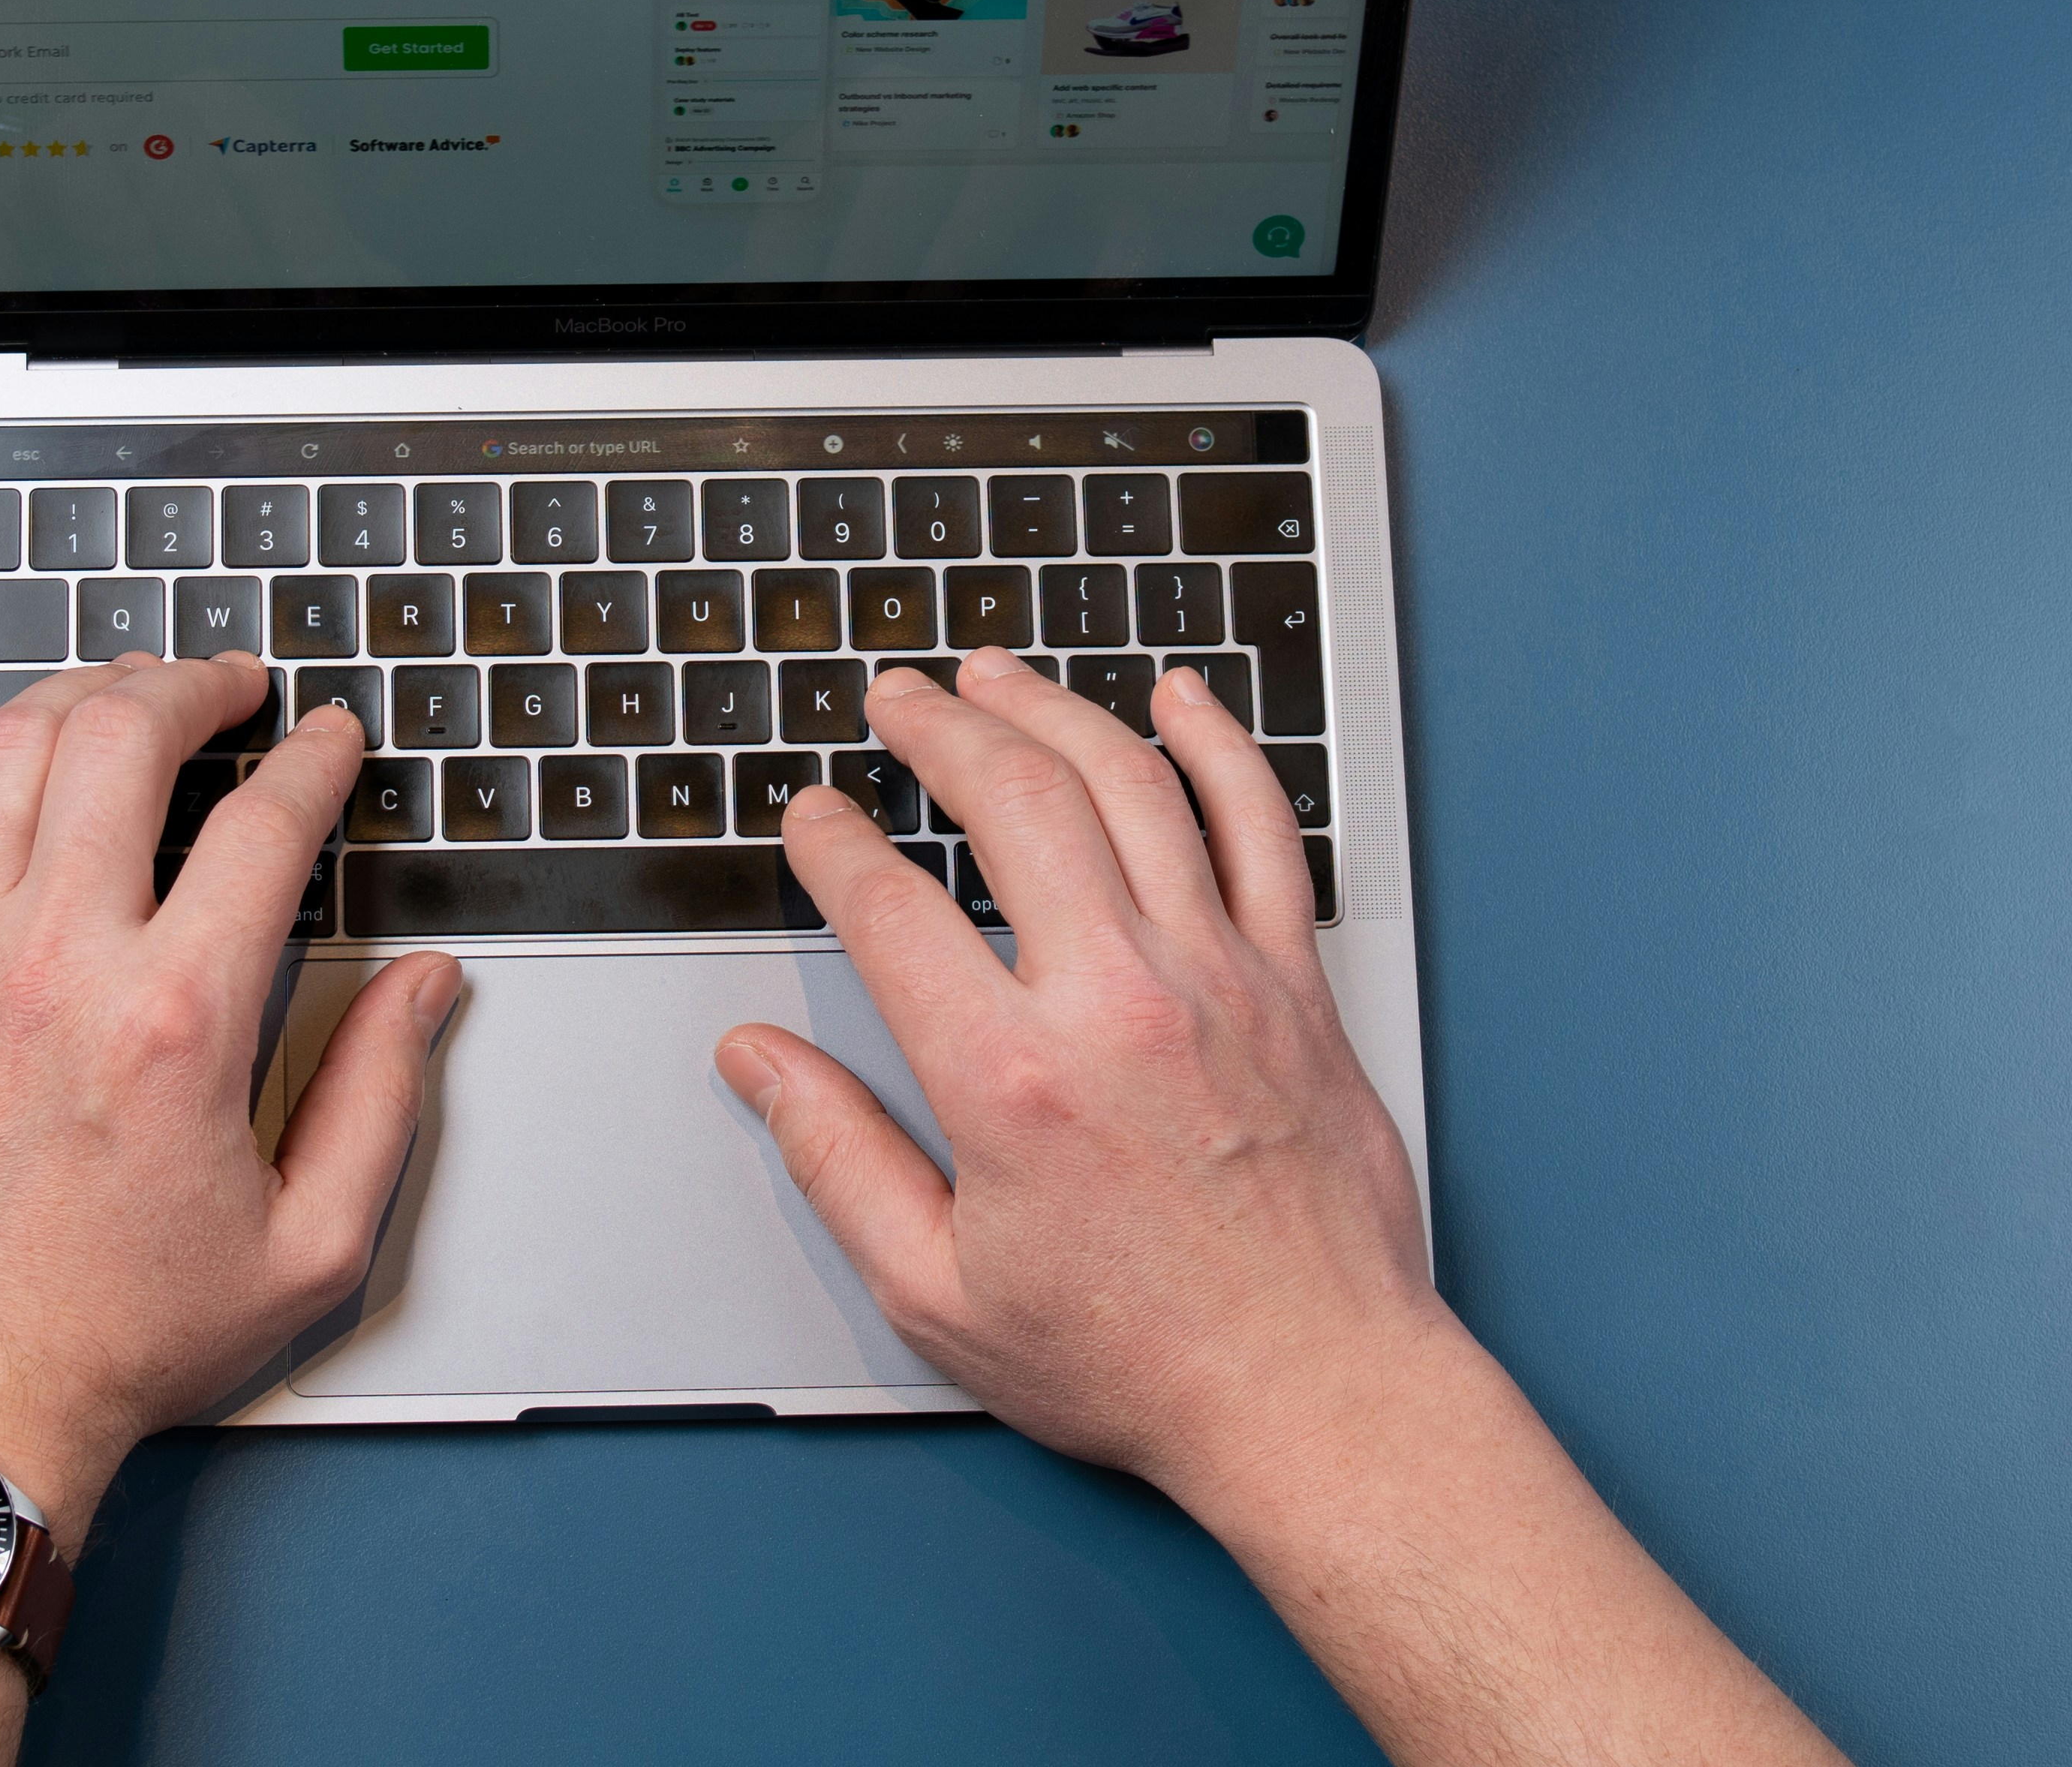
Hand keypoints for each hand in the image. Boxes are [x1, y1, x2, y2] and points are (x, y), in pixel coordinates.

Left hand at [0, 654, 458, 1550]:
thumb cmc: (118, 1339)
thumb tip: (425, 986)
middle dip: (193, 683)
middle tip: (226, 684)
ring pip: (6, 750)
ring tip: (121, 698)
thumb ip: (384, 1097)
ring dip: (77, 697)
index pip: (265, 822)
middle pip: (124, 736)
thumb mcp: (309, 1247)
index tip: (325, 740)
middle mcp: (55, 964)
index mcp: (176, 1020)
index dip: (313, 757)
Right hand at [718, 648, 1440, 1498]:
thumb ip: (836, 1159)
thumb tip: (757, 1064)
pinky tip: (1182, 700)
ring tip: (998, 676)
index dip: (833, 846)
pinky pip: (1263, 829)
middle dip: (938, 728)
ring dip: (1053, 709)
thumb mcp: (938, 1292)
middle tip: (898, 698)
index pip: (892, 910)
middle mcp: (1117, 1004)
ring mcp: (1220, 981)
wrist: (1314, 1395)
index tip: (814, 820)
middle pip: (1014, 802)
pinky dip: (1222, 748)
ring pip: (1133, 785)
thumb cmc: (1137, 1360)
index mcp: (1011, 1081)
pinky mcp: (1297, 987)